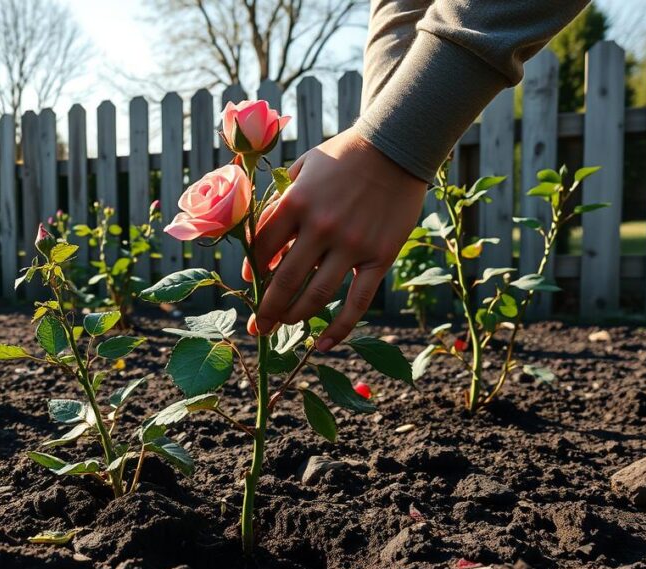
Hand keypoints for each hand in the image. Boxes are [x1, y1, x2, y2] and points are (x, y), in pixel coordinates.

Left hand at [248, 128, 426, 349]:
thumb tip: (257, 244)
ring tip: (283, 327)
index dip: (252, 271)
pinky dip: (340, 328)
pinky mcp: (379, 257)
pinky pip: (357, 302)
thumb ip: (278, 203)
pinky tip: (323, 344)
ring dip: (294, 317)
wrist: (395, 147)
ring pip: (315, 295)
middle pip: (284, 280)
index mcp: (296, 203)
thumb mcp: (301, 169)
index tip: (250, 282)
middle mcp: (320, 228)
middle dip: (266, 308)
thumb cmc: (342, 156)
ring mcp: (351, 245)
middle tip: (257, 326)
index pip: (262, 250)